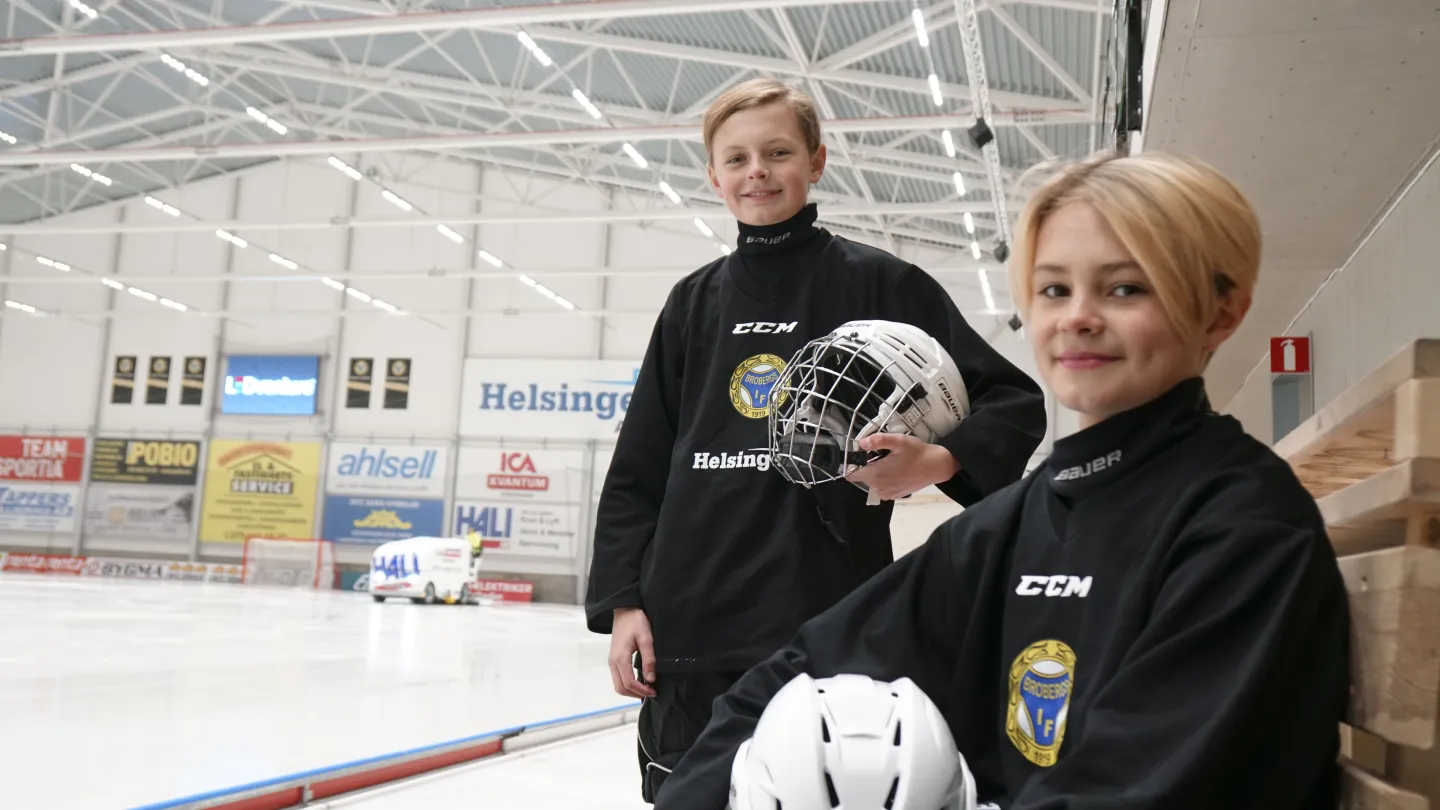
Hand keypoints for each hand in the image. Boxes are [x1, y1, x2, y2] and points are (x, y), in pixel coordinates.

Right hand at [609, 606, 656, 698]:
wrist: (624, 610)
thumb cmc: (636, 621)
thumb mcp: (646, 638)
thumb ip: (649, 659)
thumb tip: (651, 679)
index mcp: (620, 658)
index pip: (629, 682)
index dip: (642, 690)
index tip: (654, 692)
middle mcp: (613, 662)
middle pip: (620, 688)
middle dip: (635, 694)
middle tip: (651, 693)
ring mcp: (611, 661)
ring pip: (618, 684)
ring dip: (631, 691)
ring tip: (647, 688)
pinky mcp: (614, 659)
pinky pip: (618, 677)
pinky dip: (628, 684)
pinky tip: (640, 681)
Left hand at [844, 433, 959, 501]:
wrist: (937, 466)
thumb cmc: (918, 453)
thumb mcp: (899, 441)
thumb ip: (878, 440)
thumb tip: (861, 442)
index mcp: (876, 474)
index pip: (851, 474)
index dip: (853, 464)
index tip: (860, 455)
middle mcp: (879, 487)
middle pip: (863, 476)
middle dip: (868, 465)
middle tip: (883, 455)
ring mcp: (887, 493)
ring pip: (872, 481)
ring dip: (877, 472)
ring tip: (891, 462)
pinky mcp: (895, 496)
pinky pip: (882, 487)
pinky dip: (885, 479)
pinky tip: (897, 470)